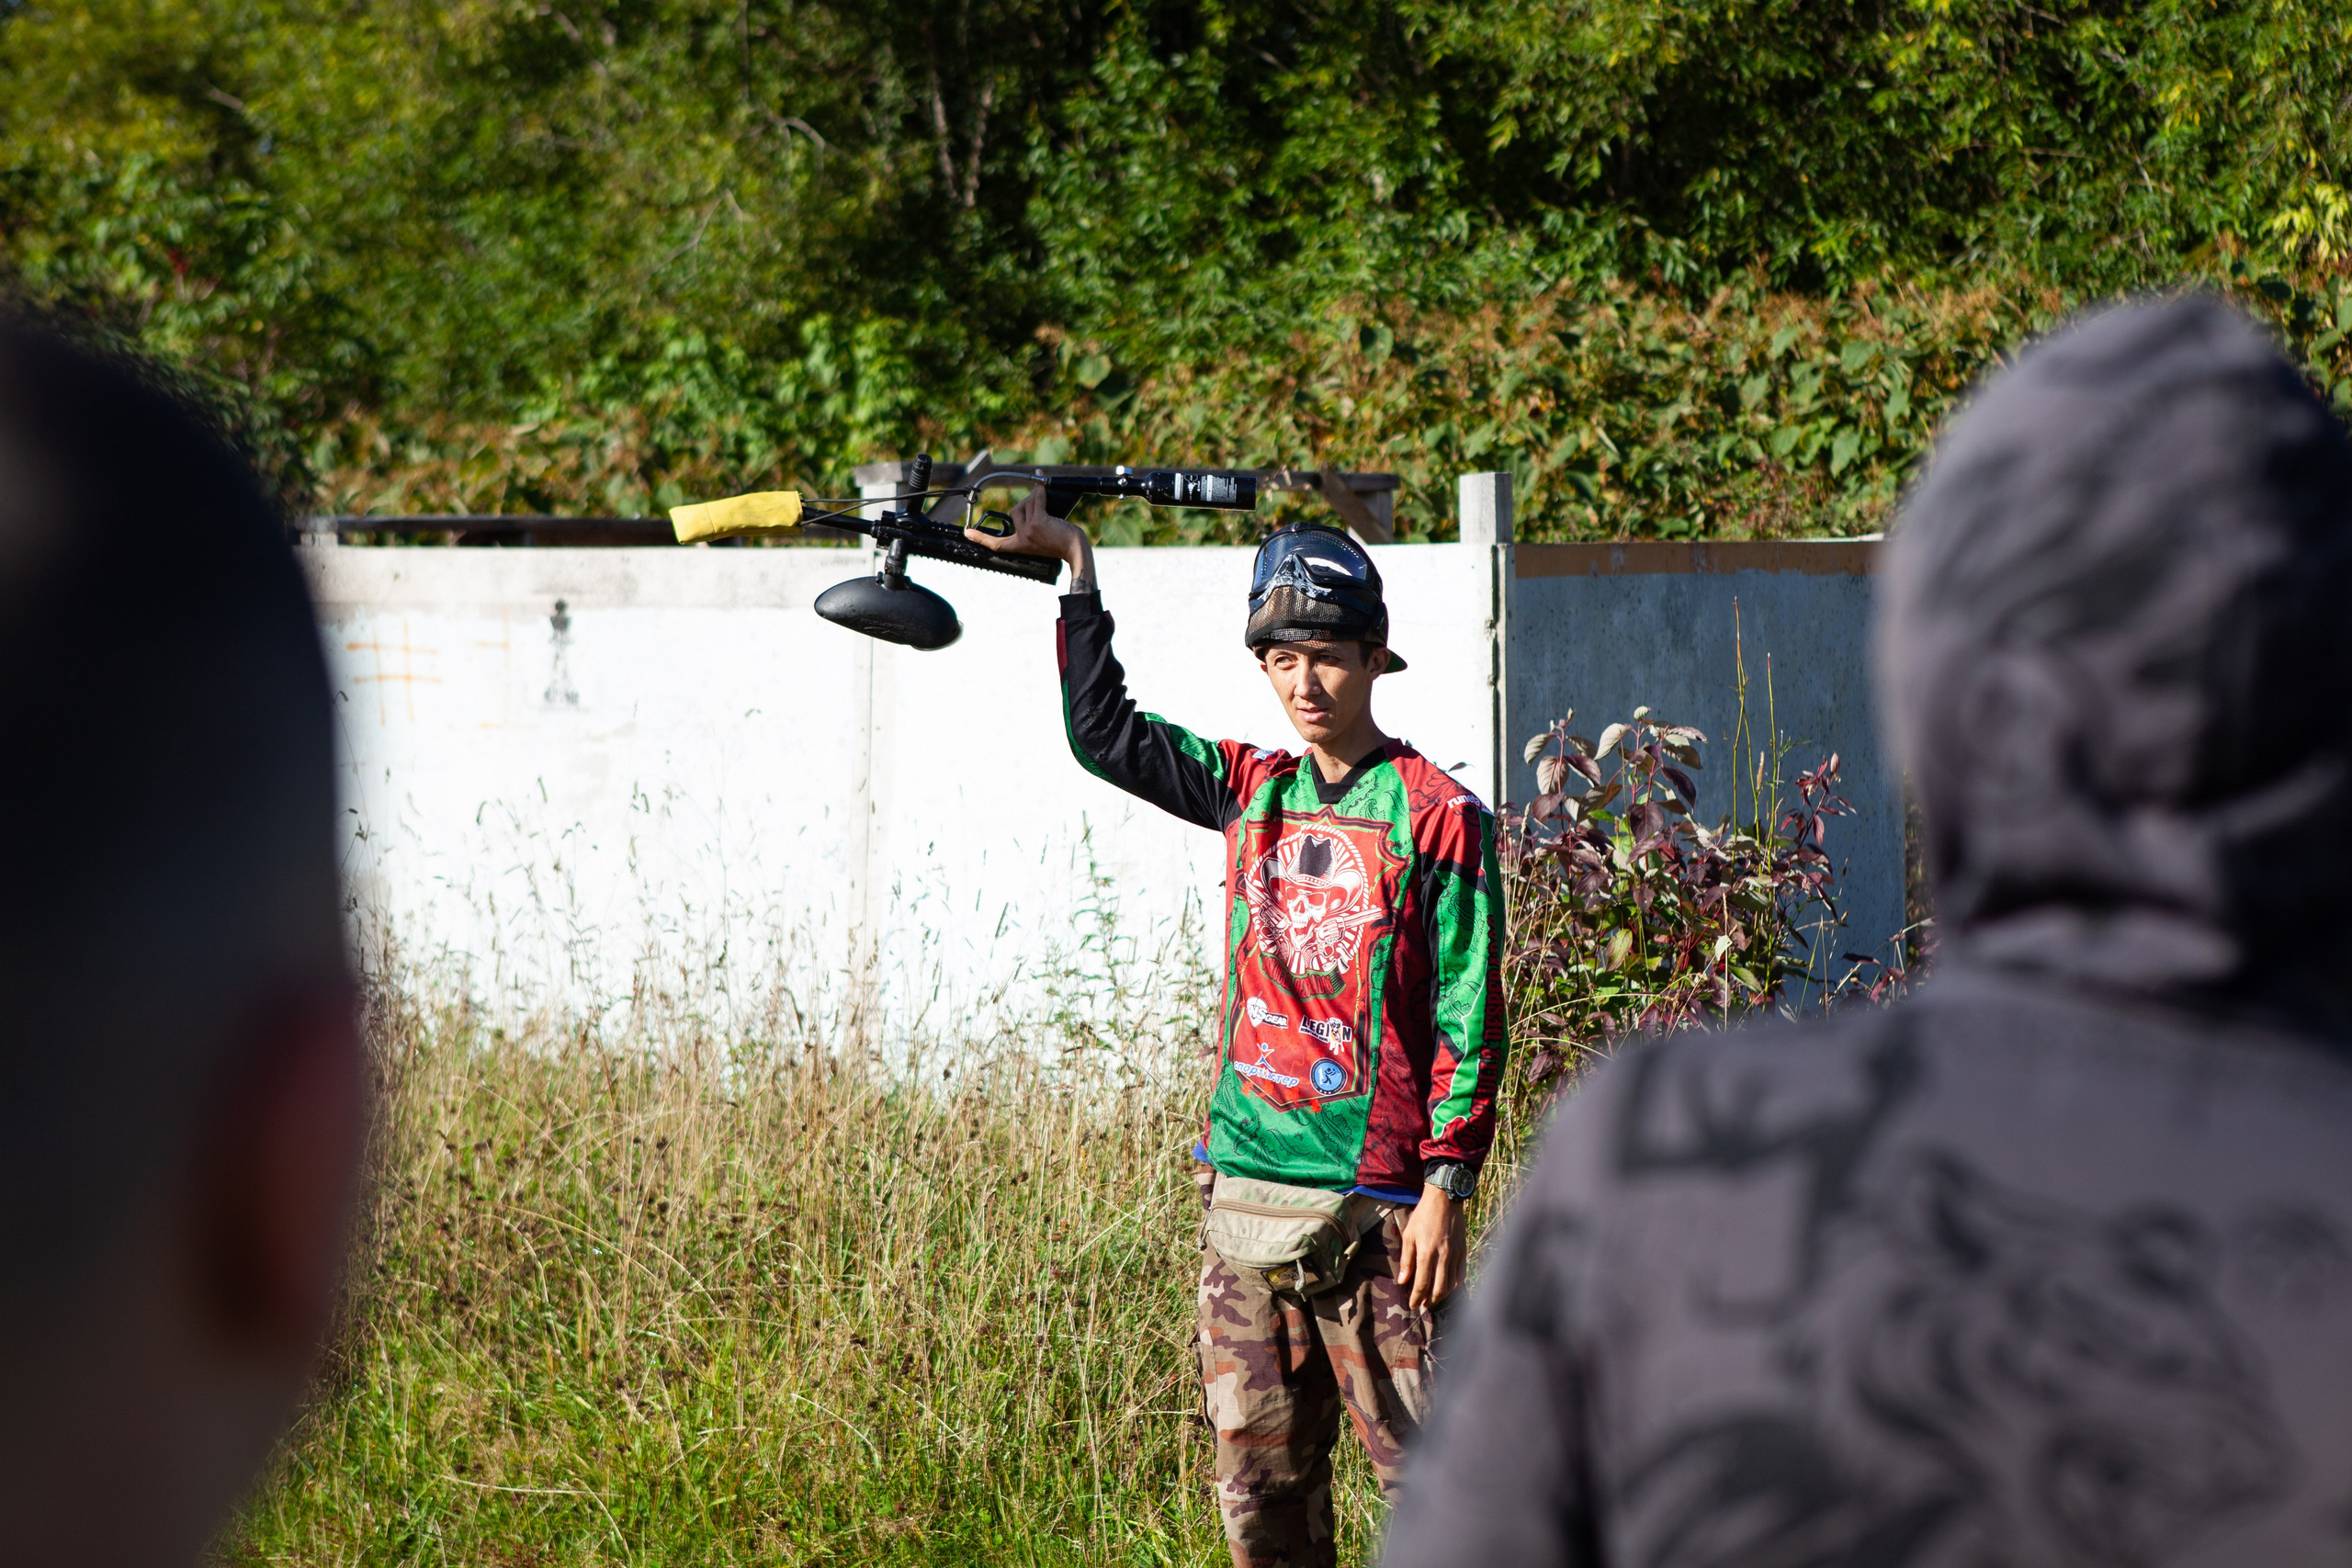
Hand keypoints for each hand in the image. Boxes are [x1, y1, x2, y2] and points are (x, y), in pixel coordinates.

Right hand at [967, 484, 1094, 585]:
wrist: (1074, 549)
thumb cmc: (1062, 543)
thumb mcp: (1040, 538)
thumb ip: (1029, 528)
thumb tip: (1025, 503)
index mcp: (1020, 546)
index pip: (996, 544)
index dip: (981, 538)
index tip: (967, 533)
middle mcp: (1022, 539)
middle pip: (1015, 511)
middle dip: (1027, 504)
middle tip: (1043, 511)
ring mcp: (1029, 531)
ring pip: (1026, 504)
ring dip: (1036, 499)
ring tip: (1051, 511)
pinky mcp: (1039, 522)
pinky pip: (1037, 499)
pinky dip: (1040, 490)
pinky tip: (1043, 483)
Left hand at [1393, 1185, 1467, 1311]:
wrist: (1445, 1199)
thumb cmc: (1423, 1216)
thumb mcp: (1409, 1235)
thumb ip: (1407, 1260)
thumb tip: (1403, 1281)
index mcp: (1426, 1253)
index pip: (1422, 1284)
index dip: (1416, 1297)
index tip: (1412, 1305)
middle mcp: (1443, 1257)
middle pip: (1438, 1289)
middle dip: (1430, 1301)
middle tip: (1423, 1305)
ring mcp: (1455, 1255)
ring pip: (1451, 1285)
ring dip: (1442, 1296)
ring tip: (1433, 1299)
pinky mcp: (1463, 1252)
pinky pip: (1461, 1275)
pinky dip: (1454, 1285)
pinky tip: (1447, 1287)